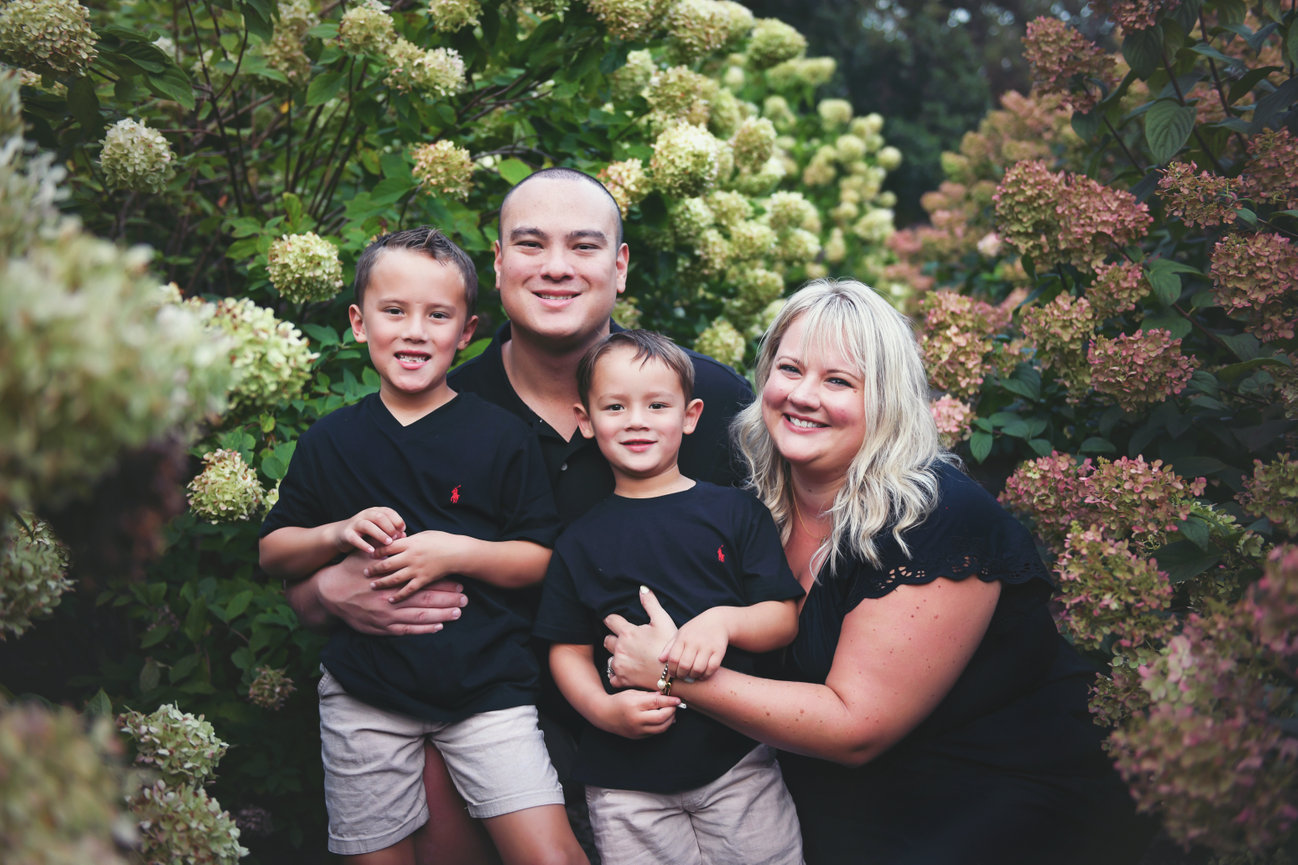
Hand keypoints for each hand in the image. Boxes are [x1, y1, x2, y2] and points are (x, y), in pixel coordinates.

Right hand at [305, 551, 466, 634]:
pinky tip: (437, 627)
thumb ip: (387, 550)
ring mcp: (387, 615)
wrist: (329, 592)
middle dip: (448, 600)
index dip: (443, 584)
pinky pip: (407, 630)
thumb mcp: (368, 555)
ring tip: (458, 613)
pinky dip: (423, 629)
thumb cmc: (350, 570)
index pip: (424, 582)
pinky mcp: (382, 627)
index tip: (459, 583)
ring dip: (441, 615)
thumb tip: (403, 537)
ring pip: (420, 617)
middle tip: (466, 600)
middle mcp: (393, 598)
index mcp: (393, 580)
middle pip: (427, 600)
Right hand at [334, 507, 405, 555]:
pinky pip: (355, 538)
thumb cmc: (365, 534)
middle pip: (379, 517)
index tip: (403, 530)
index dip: (397, 520)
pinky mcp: (346, 534)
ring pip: (367, 526)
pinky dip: (363, 544)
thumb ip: (391, 533)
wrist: (340, 534)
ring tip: (388, 543)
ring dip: (379, 534)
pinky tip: (371, 551)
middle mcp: (364, 515)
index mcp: (374, 512)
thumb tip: (404, 536)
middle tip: (396, 537)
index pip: (388, 512)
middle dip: (389, 527)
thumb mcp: (379, 531)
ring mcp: (354, 523)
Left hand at [365, 531, 466, 602]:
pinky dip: (398, 595)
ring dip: (382, 582)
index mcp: (410, 543)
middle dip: (374, 569)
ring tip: (372, 585)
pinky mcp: (423, 579)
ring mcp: (417, 569)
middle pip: (387, 564)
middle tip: (364, 572)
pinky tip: (390, 599)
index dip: (375, 551)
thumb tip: (395, 542)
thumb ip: (408, 540)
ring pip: (394, 578)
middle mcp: (411, 556)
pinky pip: (408, 590)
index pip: (387, 547)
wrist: (457, 552)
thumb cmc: (441, 540)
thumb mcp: (422, 535)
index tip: (368, 555)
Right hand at [600, 688, 679, 738]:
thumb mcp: (633, 693)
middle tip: (674, 705)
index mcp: (634, 705)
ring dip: (669, 720)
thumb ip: (650, 695)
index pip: (656, 703)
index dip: (669, 701)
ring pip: (661, 728)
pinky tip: (664, 720)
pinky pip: (655, 733)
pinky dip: (662, 726)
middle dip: (671, 711)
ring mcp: (637, 730)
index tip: (677, 699)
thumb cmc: (619, 701)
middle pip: (661, 718)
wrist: (604, 715)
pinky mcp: (638, 737)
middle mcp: (636, 719)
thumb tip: (665, 696)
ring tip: (670, 712)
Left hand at [603, 586, 679, 691]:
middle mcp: (619, 648)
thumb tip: (642, 589)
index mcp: (627, 632)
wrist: (674, 675)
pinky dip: (618, 675)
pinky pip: (612, 677)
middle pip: (607, 640)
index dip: (614, 620)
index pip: (610, 620)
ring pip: (610, 659)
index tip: (619, 623)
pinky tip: (629, 672)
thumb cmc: (669, 647)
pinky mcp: (622, 680)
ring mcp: (620, 665)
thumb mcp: (663, 621)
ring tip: (631, 658)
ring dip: (617, 657)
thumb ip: (651, 604)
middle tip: (628, 643)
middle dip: (615, 639)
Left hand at [662, 607, 728, 680]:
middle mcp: (695, 642)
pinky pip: (712, 668)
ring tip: (692, 676)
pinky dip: (706, 675)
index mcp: (683, 638)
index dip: (671, 670)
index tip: (672, 674)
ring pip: (698, 669)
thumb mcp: (681, 633)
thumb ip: (670, 646)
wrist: (717, 620)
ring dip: (693, 676)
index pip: (673, 658)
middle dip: (682, 675)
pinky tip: (702, 675)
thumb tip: (660, 659)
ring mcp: (707, 646)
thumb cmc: (695, 629)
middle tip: (682, 676)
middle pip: (685, 665)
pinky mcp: (719, 651)